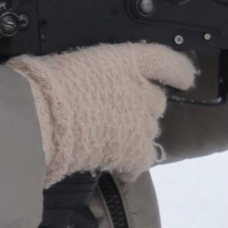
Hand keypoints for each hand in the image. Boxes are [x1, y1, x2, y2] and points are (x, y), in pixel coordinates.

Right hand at [10, 42, 197, 184]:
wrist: (42, 117)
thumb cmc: (46, 84)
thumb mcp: (73, 64)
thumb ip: (93, 72)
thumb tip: (88, 81)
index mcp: (126, 61)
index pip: (164, 61)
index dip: (178, 71)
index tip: (185, 78)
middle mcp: (141, 89)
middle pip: (156, 100)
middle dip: (142, 106)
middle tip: (116, 113)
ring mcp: (141, 122)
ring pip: (149, 129)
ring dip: (134, 131)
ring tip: (109, 137)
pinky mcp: (135, 151)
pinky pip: (144, 159)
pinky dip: (133, 163)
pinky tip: (121, 166)